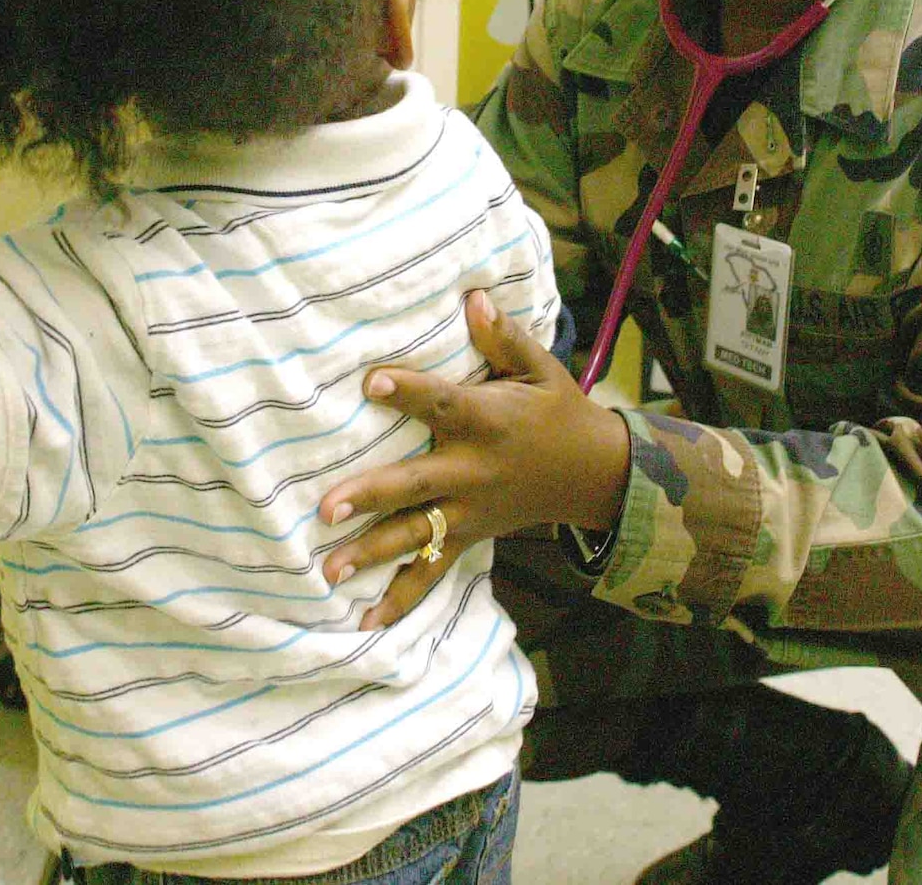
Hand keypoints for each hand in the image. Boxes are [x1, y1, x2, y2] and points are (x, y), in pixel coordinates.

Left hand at [319, 290, 630, 628]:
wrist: (594, 474)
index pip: (441, 405)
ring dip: (371, 553)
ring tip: (327, 570)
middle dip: (372, 496)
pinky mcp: (468, 538)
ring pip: (416, 535)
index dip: (407, 392)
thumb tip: (472, 298)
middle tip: (327, 506)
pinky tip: (364, 622)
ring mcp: (469, 512)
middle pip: (416, 485)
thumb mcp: (540, 368)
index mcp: (487, 422)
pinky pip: (432, 573)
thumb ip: (503, 337)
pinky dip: (401, 599)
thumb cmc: (557, 411)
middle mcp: (473, 472)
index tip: (371, 382)